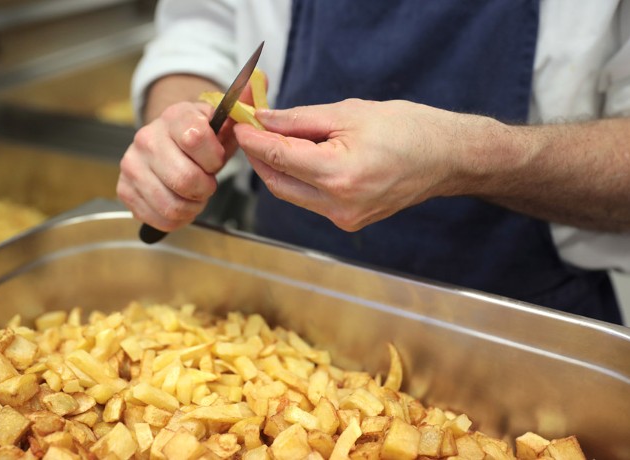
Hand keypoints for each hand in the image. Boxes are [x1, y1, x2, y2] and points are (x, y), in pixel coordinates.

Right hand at [117, 101, 236, 230]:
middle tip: (206, 183)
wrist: (171, 144)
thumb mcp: (225, 121)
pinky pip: (158, 218)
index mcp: (174, 116)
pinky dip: (176, 218)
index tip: (216, 159)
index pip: (196, 139)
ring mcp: (131, 164)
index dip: (214, 158)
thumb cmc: (203, 139)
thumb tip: (260, 77)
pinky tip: (180, 203)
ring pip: (172, 204)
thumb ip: (242, 102)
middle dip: (205, 188)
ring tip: (194, 195)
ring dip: (192, 206)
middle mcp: (146, 137)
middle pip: (185, 179)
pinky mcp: (124, 189)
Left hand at [234, 98, 492, 230]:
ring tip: (274, 140)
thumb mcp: (349, 113)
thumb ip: (299, 119)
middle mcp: (339, 205)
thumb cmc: (407, 129)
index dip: (253, 140)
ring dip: (277, 169)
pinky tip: (299, 158)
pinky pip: (311, 200)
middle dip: (259, 157)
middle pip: (278, 183)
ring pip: (292, 194)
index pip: (279, 158)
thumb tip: (264, 120)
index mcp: (339, 175)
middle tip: (251, 131)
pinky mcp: (350, 221)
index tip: (239, 124)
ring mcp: (345, 218)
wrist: (446, 158)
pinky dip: (298, 179)